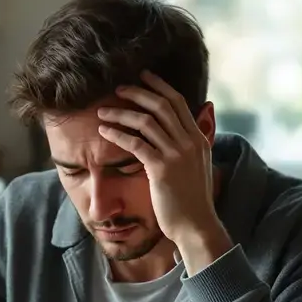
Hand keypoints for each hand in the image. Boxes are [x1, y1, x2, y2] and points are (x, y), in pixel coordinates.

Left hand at [97, 71, 221, 246]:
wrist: (196, 226)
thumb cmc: (191, 200)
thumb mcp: (197, 166)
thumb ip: (194, 142)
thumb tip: (192, 122)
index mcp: (199, 138)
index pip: (178, 102)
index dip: (159, 86)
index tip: (142, 75)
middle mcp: (190, 141)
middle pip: (161, 105)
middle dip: (137, 92)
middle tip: (117, 88)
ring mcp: (176, 154)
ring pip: (145, 121)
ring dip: (120, 113)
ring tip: (102, 112)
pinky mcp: (161, 169)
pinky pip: (135, 143)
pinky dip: (117, 134)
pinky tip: (104, 131)